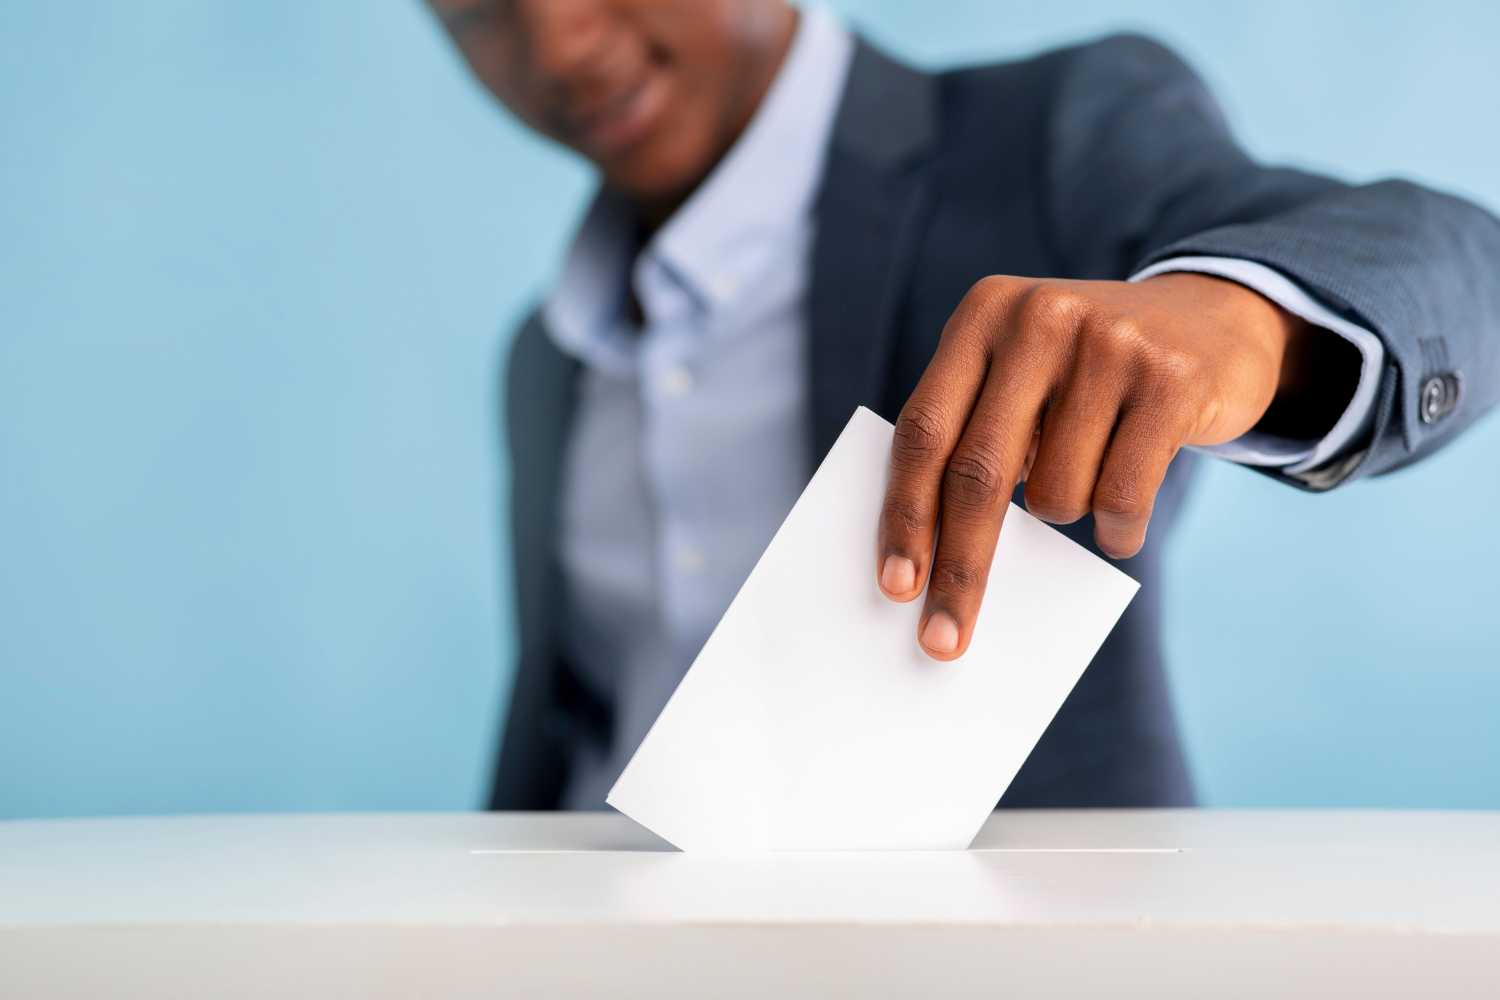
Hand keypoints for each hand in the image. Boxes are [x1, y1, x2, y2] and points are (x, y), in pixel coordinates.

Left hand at [876, 272, 1313, 660]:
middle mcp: (1038, 319)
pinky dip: (1117, 532)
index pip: (923, 431)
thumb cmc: (1087, 375)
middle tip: (944, 639)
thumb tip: (933, 562)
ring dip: (1065, 516)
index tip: (895, 586)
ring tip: (1086, 479)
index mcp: (982, 314)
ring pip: (1055, 494)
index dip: (904, 515)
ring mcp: (1107, 344)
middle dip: (960, 568)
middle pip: (978, 473)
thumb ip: (977, 436)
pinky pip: (1121, 498)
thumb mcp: (1022, 374)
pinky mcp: (1169, 381)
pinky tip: (1121, 523)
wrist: (1213, 319)